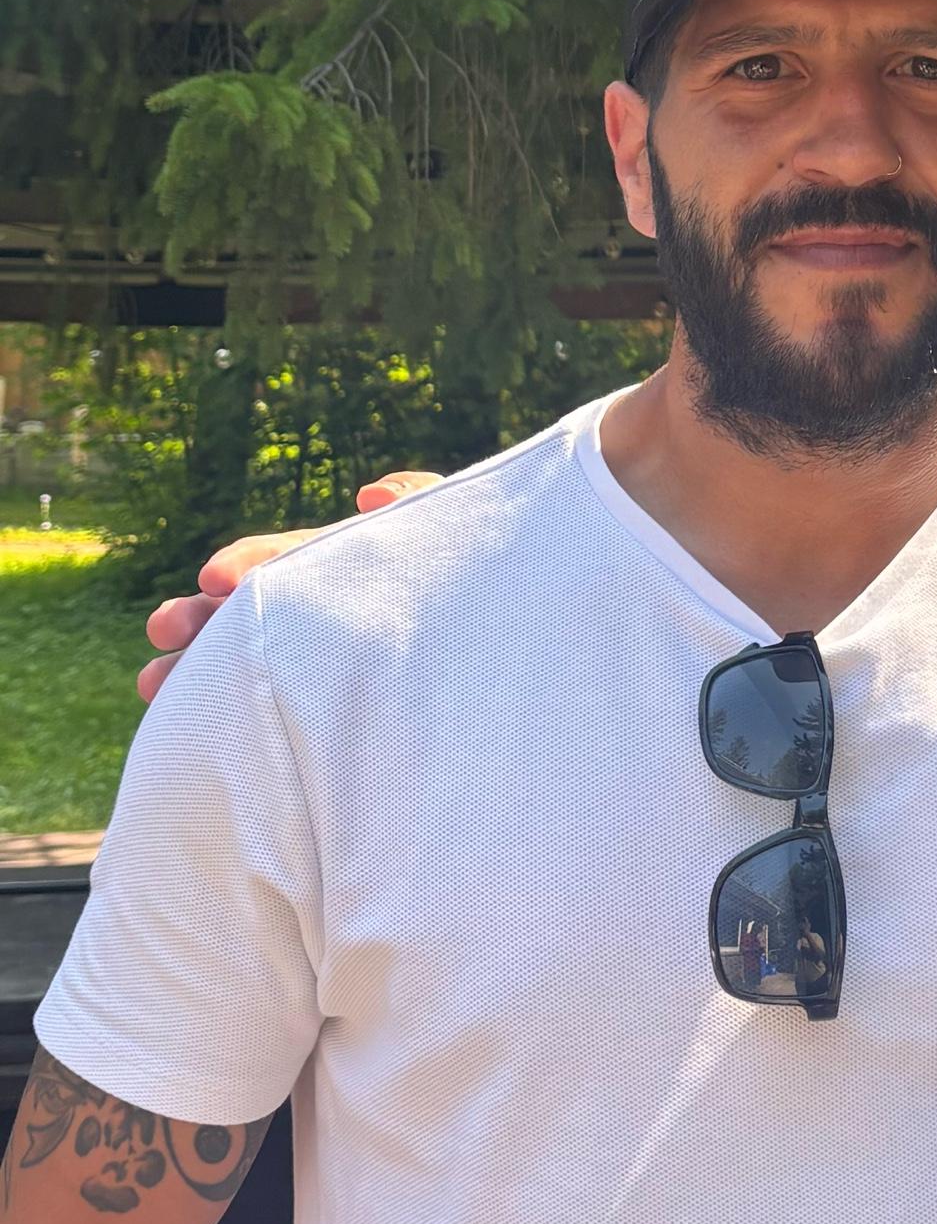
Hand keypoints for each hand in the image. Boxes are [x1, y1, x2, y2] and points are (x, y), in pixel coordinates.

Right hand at [135, 471, 445, 700]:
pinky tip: (185, 728)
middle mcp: (306, 616)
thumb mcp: (452, 536)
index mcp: (329, 569)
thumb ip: (420, 498)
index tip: (215, 578)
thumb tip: (368, 496)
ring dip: (189, 672)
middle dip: (194, 616)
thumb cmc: (472, 585)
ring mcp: (305, 665)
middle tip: (165, 626)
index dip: (243, 564)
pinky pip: (258, 714)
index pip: (275, 559)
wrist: (495, 656)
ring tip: (154, 684)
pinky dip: (219, 717)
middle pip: (238, 614)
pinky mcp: (313, 712)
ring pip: (234, 665)